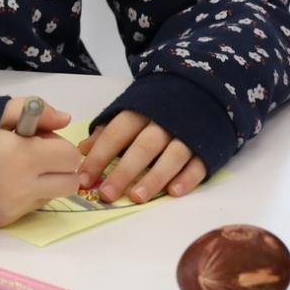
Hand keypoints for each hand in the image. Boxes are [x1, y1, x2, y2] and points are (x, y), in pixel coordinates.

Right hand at [0, 97, 80, 227]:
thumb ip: (34, 110)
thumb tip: (65, 119)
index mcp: (24, 156)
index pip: (70, 157)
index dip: (58, 144)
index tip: (39, 139)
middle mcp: (24, 187)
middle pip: (69, 183)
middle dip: (59, 168)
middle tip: (35, 156)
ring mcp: (14, 207)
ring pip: (51, 195)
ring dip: (43, 182)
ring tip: (14, 168)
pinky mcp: (4, 220)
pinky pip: (29, 207)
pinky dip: (24, 194)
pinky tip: (1, 182)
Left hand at [77, 110, 206, 203]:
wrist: (202, 92)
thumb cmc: (156, 108)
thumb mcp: (130, 111)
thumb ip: (108, 131)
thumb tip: (82, 151)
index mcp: (139, 111)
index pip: (116, 134)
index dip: (99, 156)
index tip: (84, 178)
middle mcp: (163, 123)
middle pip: (143, 147)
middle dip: (124, 171)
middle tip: (107, 194)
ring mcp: (187, 135)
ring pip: (171, 157)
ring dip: (154, 178)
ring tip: (136, 197)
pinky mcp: (207, 148)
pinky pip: (198, 164)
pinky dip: (187, 179)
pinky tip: (173, 192)